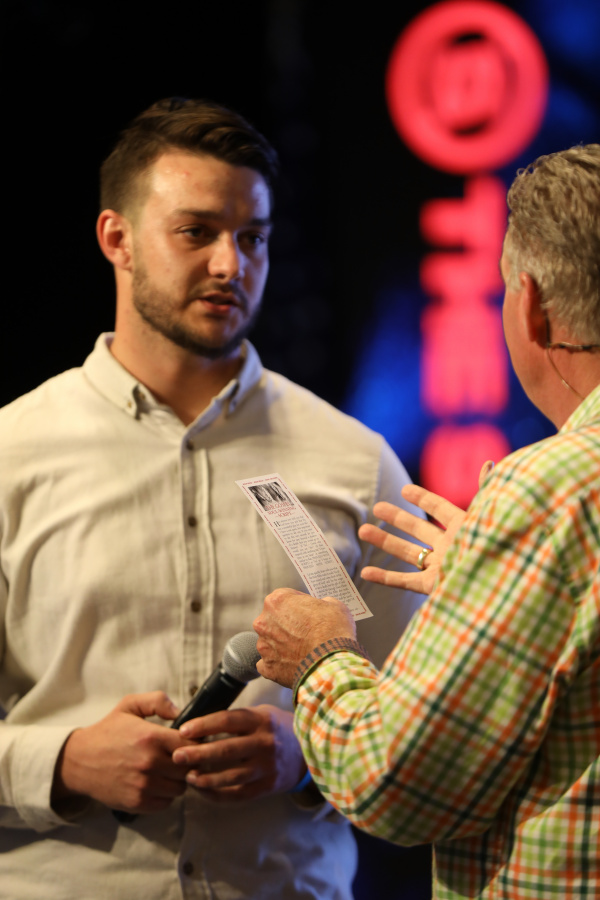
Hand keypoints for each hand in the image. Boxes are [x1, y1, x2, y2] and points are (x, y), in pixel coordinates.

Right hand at [52, 692, 192, 813]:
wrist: (79, 760)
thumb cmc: (108, 731)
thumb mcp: (129, 705)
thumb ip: (157, 701)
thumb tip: (180, 712)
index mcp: (151, 738)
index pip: (191, 745)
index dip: (195, 743)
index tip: (189, 742)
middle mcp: (149, 763)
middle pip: (189, 768)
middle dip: (189, 762)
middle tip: (181, 757)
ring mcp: (144, 786)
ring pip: (180, 787)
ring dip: (178, 779)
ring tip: (168, 770)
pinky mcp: (137, 803)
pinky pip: (166, 803)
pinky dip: (166, 794)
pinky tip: (157, 783)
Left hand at [172, 705, 306, 800]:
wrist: (308, 751)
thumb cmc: (275, 729)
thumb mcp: (261, 714)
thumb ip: (236, 719)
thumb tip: (198, 724)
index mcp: (261, 720)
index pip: (228, 721)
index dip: (204, 725)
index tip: (183, 730)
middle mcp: (265, 743)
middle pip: (227, 750)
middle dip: (198, 754)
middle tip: (177, 756)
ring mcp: (267, 768)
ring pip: (231, 776)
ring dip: (206, 778)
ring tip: (188, 777)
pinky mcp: (267, 787)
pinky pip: (238, 794)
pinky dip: (218, 794)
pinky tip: (203, 791)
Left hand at [253, 588, 355, 687]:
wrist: (332, 664)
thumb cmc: (333, 631)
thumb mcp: (333, 605)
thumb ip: (320, 603)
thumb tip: (320, 608)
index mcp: (277, 601)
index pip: (285, 598)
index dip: (299, 605)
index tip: (308, 613)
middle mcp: (264, 622)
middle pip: (274, 620)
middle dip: (288, 625)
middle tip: (306, 633)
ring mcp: (264, 646)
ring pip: (271, 643)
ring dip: (284, 645)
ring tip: (304, 651)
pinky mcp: (268, 667)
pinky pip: (270, 664)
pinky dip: (280, 665)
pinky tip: (295, 665)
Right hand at [358, 461, 493, 594]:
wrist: (503, 587)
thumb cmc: (500, 549)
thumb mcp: (490, 517)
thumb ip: (486, 491)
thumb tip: (490, 463)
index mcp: (464, 528)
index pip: (441, 509)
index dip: (424, 499)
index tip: (405, 490)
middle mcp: (450, 547)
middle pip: (419, 529)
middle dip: (398, 518)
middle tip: (378, 508)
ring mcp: (440, 567)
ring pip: (407, 552)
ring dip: (385, 542)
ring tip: (363, 531)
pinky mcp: (433, 587)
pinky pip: (404, 581)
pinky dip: (385, 577)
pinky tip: (366, 573)